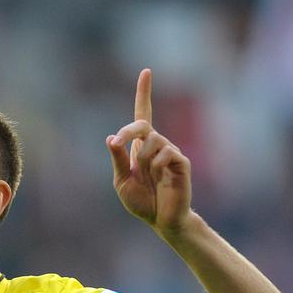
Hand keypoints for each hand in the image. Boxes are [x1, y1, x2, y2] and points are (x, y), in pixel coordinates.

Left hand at [106, 69, 192, 234]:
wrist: (162, 220)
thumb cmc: (142, 201)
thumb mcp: (122, 180)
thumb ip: (118, 160)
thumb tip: (110, 138)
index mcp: (140, 147)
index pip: (143, 114)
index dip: (144, 93)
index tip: (146, 72)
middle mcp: (157, 144)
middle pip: (142, 124)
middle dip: (128, 131)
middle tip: (118, 143)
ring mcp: (171, 152)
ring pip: (153, 140)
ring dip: (144, 158)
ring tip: (149, 176)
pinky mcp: (182, 162)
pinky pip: (166, 153)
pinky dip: (157, 165)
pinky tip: (162, 178)